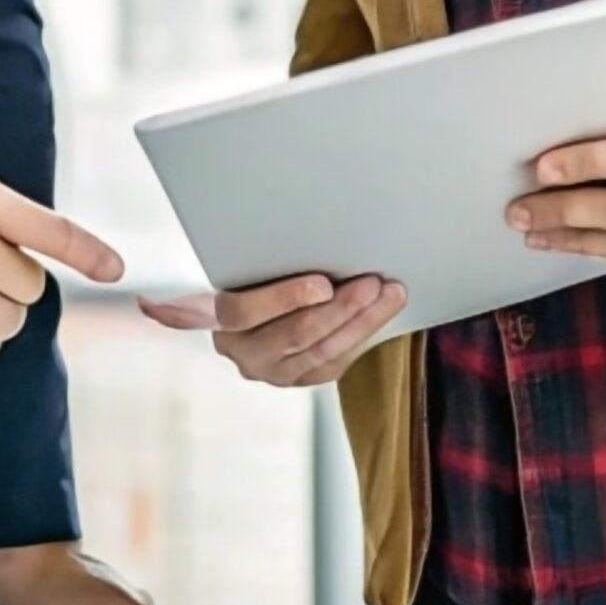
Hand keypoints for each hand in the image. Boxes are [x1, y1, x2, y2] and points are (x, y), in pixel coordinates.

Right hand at [136, 273, 406, 386]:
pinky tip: (382, 312)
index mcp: (216, 317)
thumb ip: (266, 257)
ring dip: (360, 321)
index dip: (283, 299)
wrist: (259, 305)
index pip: (241, 312)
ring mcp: (272, 370)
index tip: (323, 284)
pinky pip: (334, 363)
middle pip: (294, 334)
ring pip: (321, 352)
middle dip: (339, 308)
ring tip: (389, 294)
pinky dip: (361, 336)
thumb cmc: (255, 270)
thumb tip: (307, 225)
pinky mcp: (300, 379)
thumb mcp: (250, 260)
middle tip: (371, 283)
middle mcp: (241, 351)